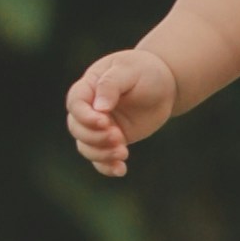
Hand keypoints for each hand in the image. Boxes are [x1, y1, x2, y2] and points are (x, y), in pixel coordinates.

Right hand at [67, 47, 176, 175]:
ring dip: (101, 154)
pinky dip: (107, 167)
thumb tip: (99, 108)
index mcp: (88, 87)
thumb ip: (111, 85)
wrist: (164, 85)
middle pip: (77, 129)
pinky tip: (121, 170)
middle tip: (118, 137)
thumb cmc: (144, 70)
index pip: (75, 104)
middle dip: (95, 137)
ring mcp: (100, 127)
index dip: (85, 116)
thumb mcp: (128, 70)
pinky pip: (101, 158)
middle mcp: (89, 109)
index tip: (105, 121)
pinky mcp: (112, 140)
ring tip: (123, 152)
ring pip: (86, 146)